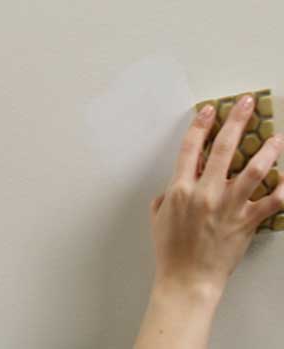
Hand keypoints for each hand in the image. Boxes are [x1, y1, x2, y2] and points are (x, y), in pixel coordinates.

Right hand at [150, 94, 283, 293]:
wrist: (187, 278)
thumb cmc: (171, 251)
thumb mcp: (158, 218)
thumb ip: (165, 196)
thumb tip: (173, 186)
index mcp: (180, 189)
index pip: (190, 148)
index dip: (200, 125)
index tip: (210, 110)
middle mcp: (205, 193)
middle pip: (223, 148)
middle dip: (236, 121)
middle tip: (247, 104)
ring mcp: (228, 206)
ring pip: (254, 169)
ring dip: (267, 150)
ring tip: (276, 137)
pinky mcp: (247, 221)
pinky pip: (274, 202)